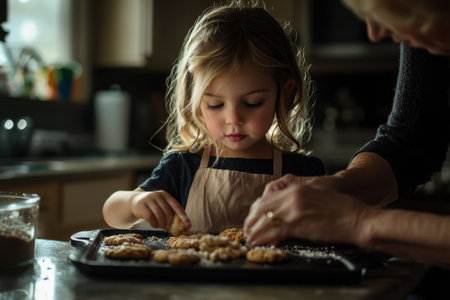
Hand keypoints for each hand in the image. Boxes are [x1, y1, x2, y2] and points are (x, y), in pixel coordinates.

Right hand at [130, 190, 190, 231]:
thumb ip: (172, 215)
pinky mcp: (141, 205)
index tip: (188, 225)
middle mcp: (157, 195)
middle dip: (170, 222)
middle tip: (168, 228)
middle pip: (167, 211)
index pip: (176, 205)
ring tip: (161, 226)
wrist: (135, 202)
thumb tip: (185, 227)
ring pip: (159, 214)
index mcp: (165, 195)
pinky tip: (155, 225)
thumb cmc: (153, 207)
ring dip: (162, 224)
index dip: (183, 216)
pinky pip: (150, 217)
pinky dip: (154, 224)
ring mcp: (149, 199)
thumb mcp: (162, 207)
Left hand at [244, 181, 369, 246]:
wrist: (357, 219)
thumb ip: (298, 200)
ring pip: (265, 220)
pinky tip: (257, 242)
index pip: (267, 197)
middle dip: (252, 220)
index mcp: (296, 188)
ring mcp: (294, 210)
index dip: (257, 209)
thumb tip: (285, 210)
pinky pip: (273, 232)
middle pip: (262, 208)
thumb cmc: (342, 209)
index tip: (253, 217)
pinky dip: (262, 238)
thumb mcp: (316, 195)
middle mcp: (292, 196)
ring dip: (254, 231)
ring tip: (249, 238)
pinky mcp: (298, 225)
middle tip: (247, 229)